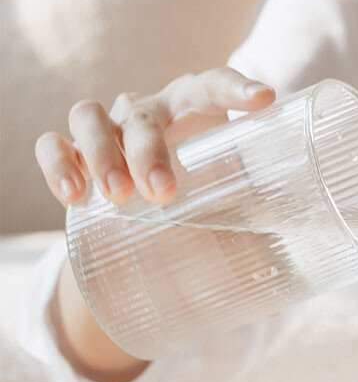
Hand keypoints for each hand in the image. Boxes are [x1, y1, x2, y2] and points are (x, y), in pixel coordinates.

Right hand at [35, 67, 275, 206]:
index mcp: (195, 107)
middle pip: (143, 114)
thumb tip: (280, 298)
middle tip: (161, 194)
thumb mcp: (227, 199)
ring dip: (101, 154)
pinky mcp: (70, 148)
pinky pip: (53, 144)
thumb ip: (251, 228)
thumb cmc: (199, 191)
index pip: (214, 83)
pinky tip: (73, 195)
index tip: (265, 101)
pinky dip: (58, 163)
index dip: (238, 88)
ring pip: (90, 116)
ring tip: (118, 197)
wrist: (147, 197)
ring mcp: (106, 124)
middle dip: (150, 152)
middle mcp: (148, 108)